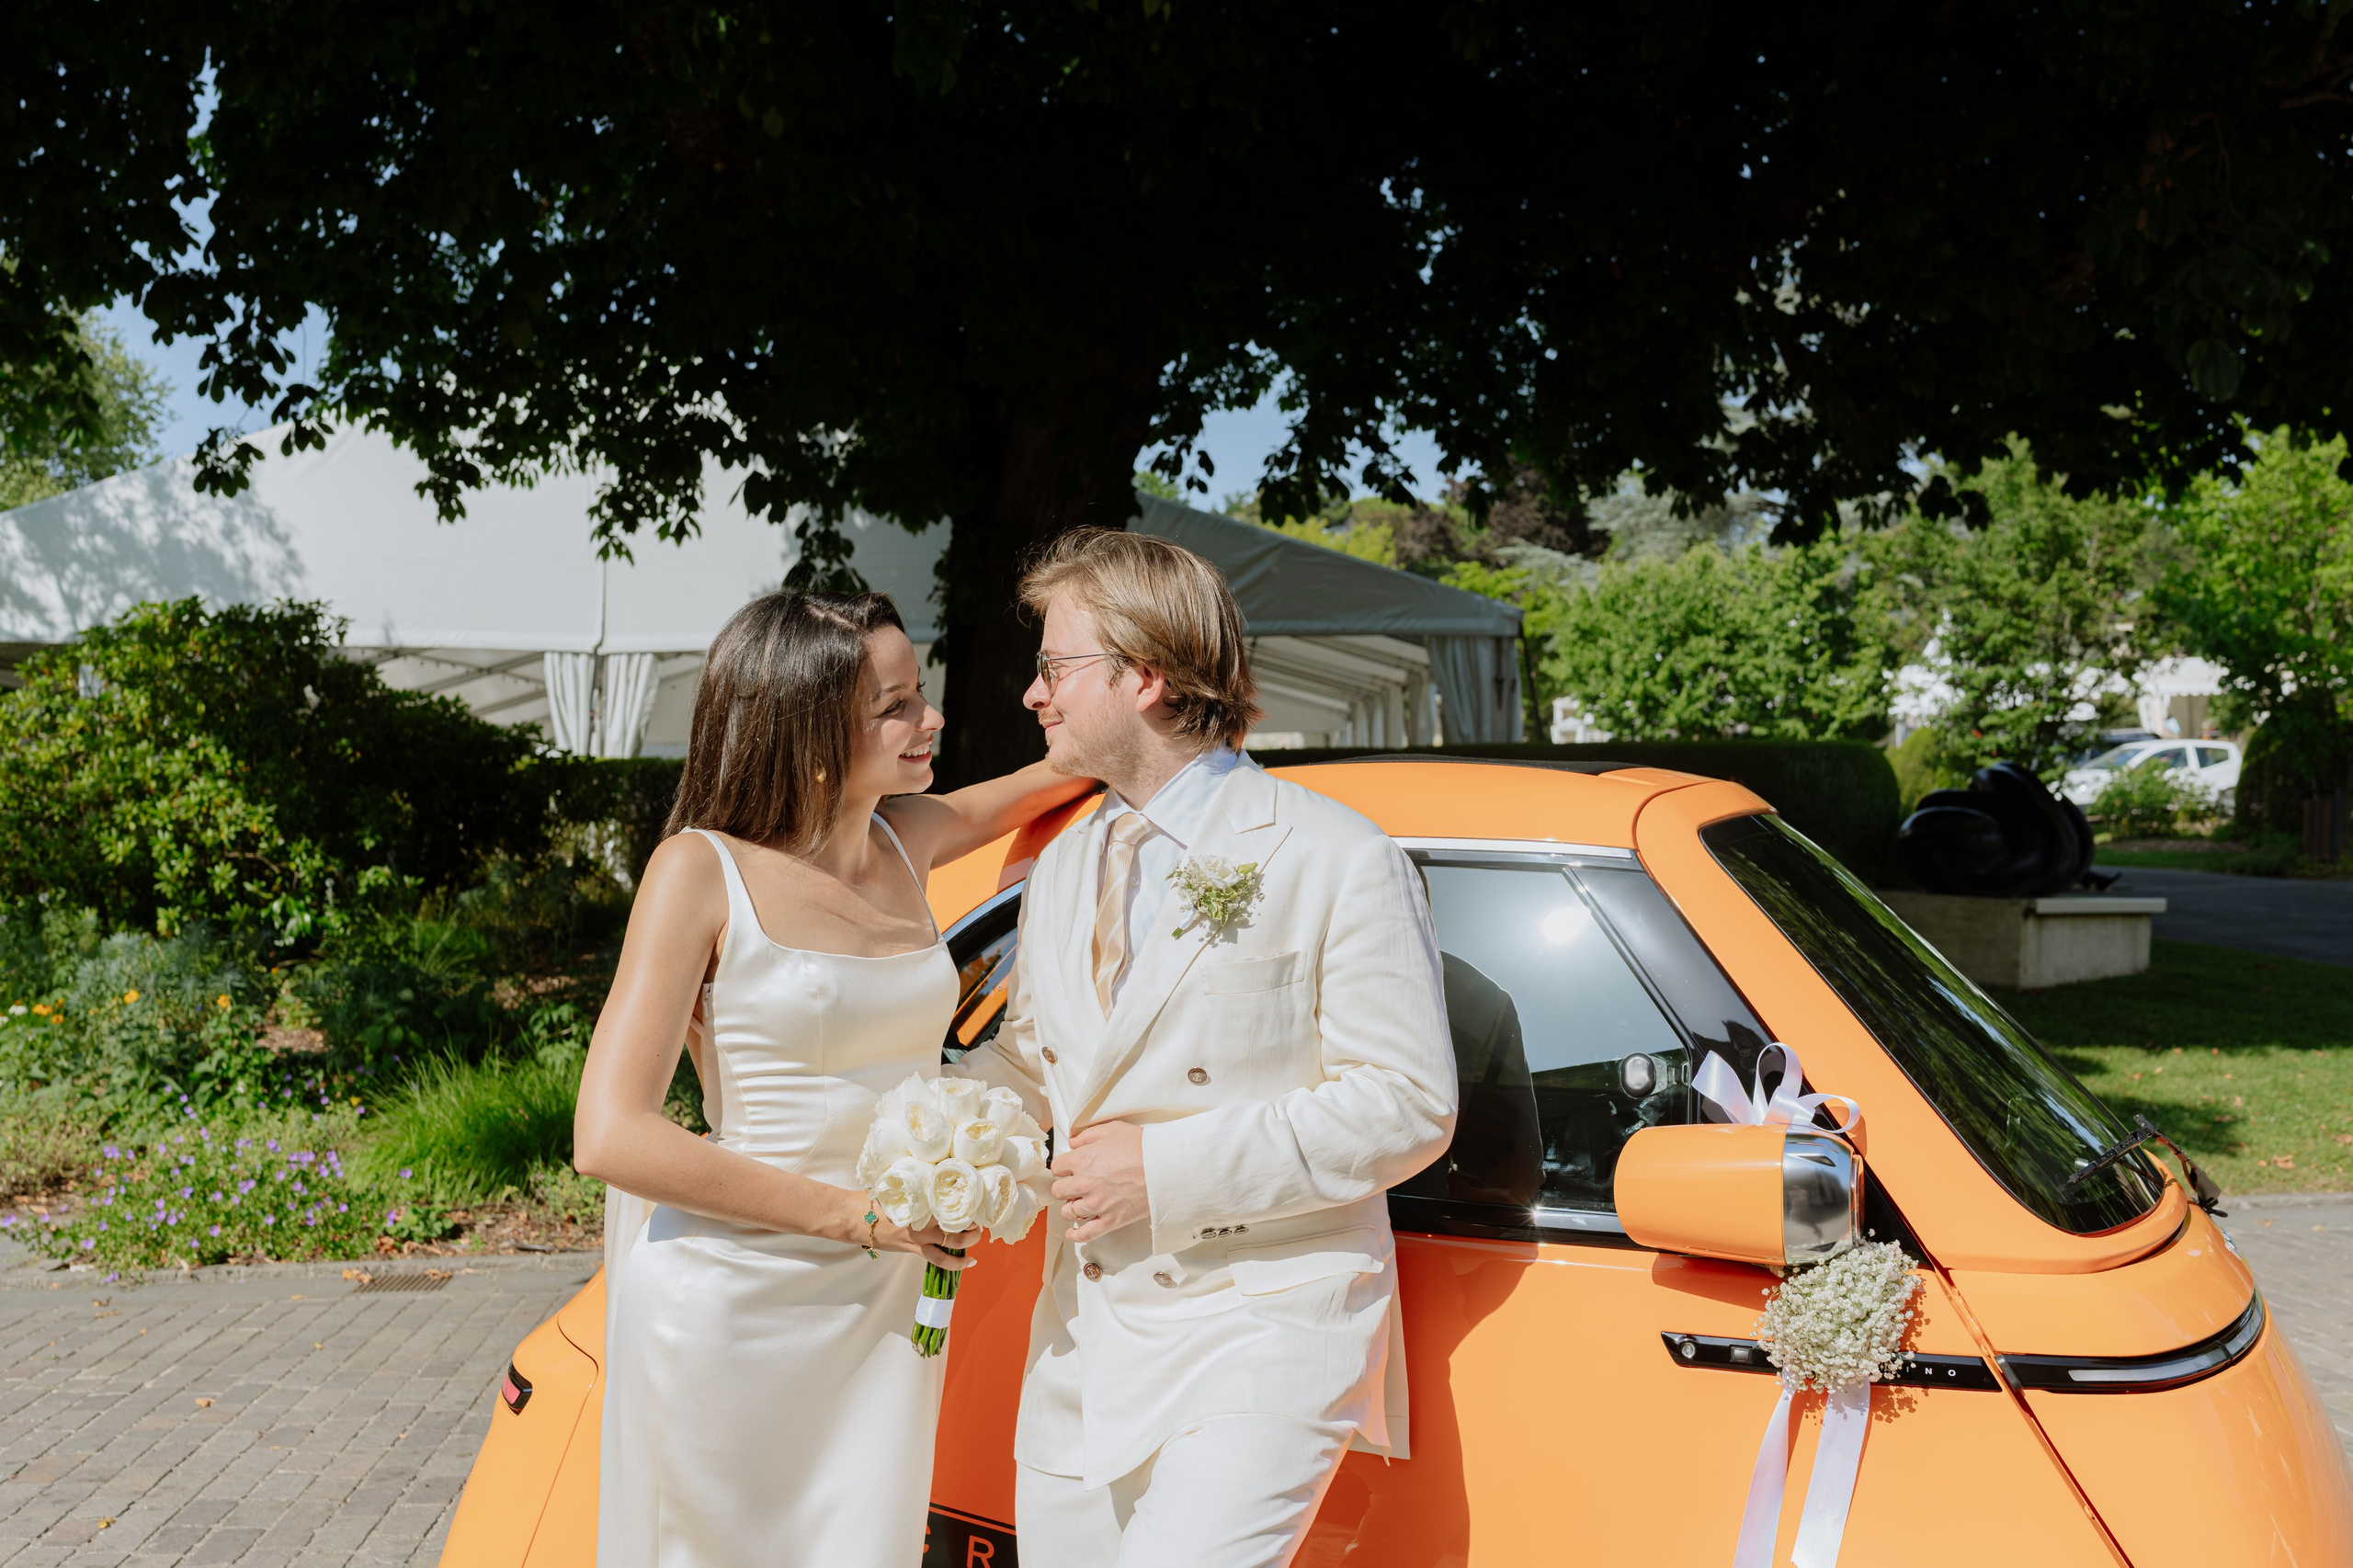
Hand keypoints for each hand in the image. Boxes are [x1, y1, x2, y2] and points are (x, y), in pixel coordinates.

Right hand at [853, 1198, 974, 1269]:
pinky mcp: (914, 1249)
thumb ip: (917, 1187)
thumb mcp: (899, 1188)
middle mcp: (924, 1219)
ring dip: (969, 1241)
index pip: (951, 1201)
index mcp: (921, 1201)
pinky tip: (969, 1262)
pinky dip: (956, 1263)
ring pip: (953, 1242)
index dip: (967, 1202)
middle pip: (957, 1221)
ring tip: (977, 1237)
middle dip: (973, 1222)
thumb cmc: (876, 1199)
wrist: (856, 1218)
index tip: (975, 1198)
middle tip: (979, 1219)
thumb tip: (933, 1178)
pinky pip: (939, 1259)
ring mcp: (920, 1236)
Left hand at [1051, 1121, 1147, 1244]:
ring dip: (1071, 1206)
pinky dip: (1075, 1234)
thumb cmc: (1142, 1147)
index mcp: (1082, 1160)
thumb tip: (1073, 1143)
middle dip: (1065, 1187)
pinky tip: (1073, 1232)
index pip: (1057, 1168)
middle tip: (1073, 1185)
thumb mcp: (1113, 1130)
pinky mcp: (1110, 1220)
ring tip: (1079, 1203)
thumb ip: (1088, 1135)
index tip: (1068, 1169)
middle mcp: (1084, 1183)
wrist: (1165, 1166)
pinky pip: (1085, 1233)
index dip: (1063, 1167)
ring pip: (1068, 1211)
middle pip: (1059, 1191)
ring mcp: (1096, 1204)